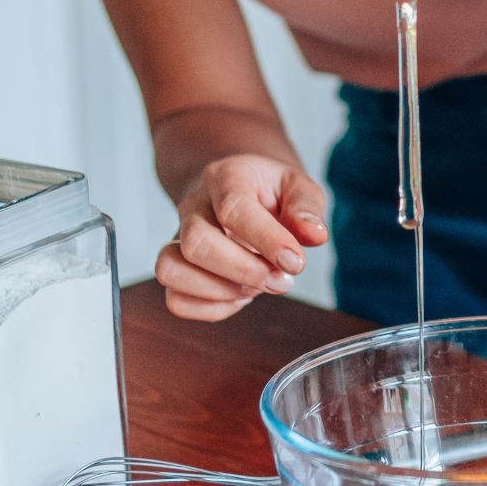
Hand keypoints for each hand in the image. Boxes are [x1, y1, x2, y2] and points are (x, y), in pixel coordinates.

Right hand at [155, 154, 329, 321]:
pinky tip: (240, 296)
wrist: (243, 191)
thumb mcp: (298, 186)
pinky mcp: (176, 268)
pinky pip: (177, 299)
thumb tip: (315, 235)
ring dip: (220, 291)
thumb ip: (307, 207)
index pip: (233, 208)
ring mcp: (178, 237)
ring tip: (257, 288)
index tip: (296, 263)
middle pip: (196, 243)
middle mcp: (193, 205)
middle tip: (281, 280)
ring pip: (171, 270)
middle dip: (243, 271)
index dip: (265, 240)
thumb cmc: (272, 192)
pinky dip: (212, 308)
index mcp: (225, 177)